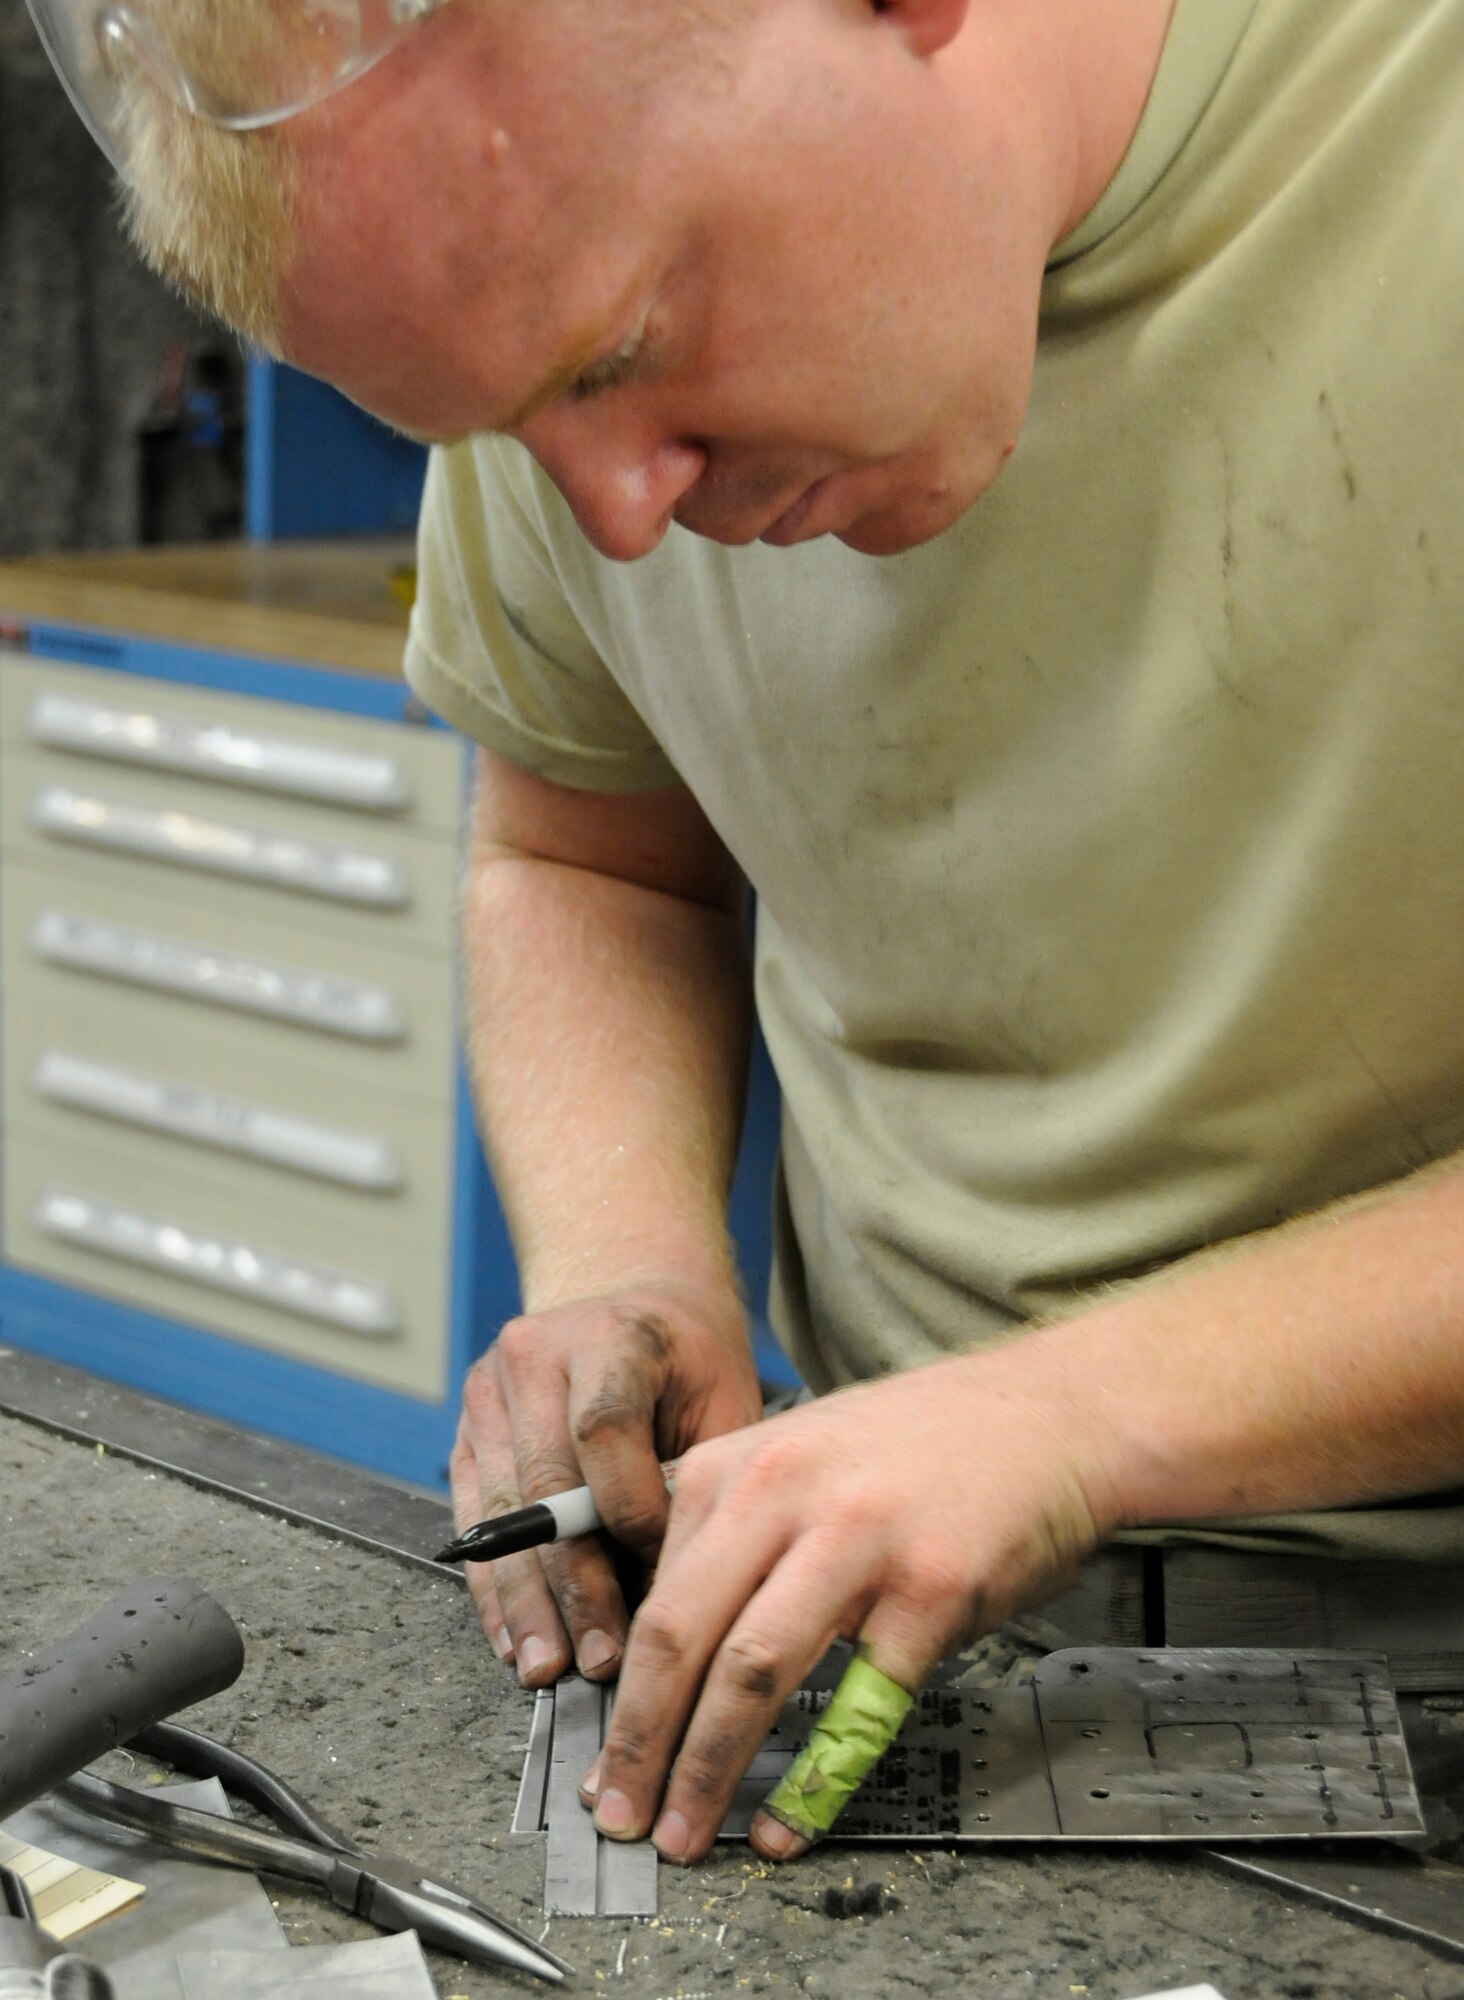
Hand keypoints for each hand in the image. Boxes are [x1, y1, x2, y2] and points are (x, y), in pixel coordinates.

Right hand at [449, 1282, 762, 1686]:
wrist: (629, 1297)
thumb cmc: (688, 1358)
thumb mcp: (721, 1397)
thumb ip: (698, 1481)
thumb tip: (672, 1592)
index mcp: (609, 1335)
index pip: (605, 1431)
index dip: (632, 1512)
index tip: (666, 1575)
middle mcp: (535, 1356)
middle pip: (544, 1485)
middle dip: (574, 1584)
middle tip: (600, 1659)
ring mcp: (490, 1391)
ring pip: (502, 1513)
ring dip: (526, 1600)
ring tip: (549, 1667)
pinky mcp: (466, 1427)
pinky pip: (476, 1518)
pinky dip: (495, 1584)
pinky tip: (514, 1635)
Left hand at [583, 1347, 1117, 1863]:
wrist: (1049, 1412)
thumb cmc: (924, 1444)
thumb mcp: (801, 1452)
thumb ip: (733, 1528)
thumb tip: (668, 1638)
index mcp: (739, 1465)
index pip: (650, 1592)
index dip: (619, 1687)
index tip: (605, 1750)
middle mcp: (786, 1494)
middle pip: (681, 1634)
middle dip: (640, 1739)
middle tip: (621, 1810)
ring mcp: (859, 1542)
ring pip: (752, 1670)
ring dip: (706, 1766)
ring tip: (684, 1831)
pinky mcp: (930, 1591)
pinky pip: (858, 1706)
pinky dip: (814, 1780)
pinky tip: (788, 1822)